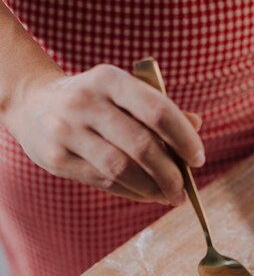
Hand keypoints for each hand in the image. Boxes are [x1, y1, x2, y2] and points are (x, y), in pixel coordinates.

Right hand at [7, 64, 204, 204]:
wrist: (33, 105)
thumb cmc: (93, 101)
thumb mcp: (121, 92)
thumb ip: (158, 108)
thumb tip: (196, 125)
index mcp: (110, 79)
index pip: (157, 110)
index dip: (183, 138)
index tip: (198, 159)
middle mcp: (87, 102)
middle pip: (142, 145)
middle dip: (170, 173)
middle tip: (183, 190)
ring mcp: (68, 130)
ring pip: (122, 168)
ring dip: (151, 189)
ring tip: (168, 196)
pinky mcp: (57, 158)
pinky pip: (104, 182)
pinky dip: (131, 192)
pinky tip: (145, 195)